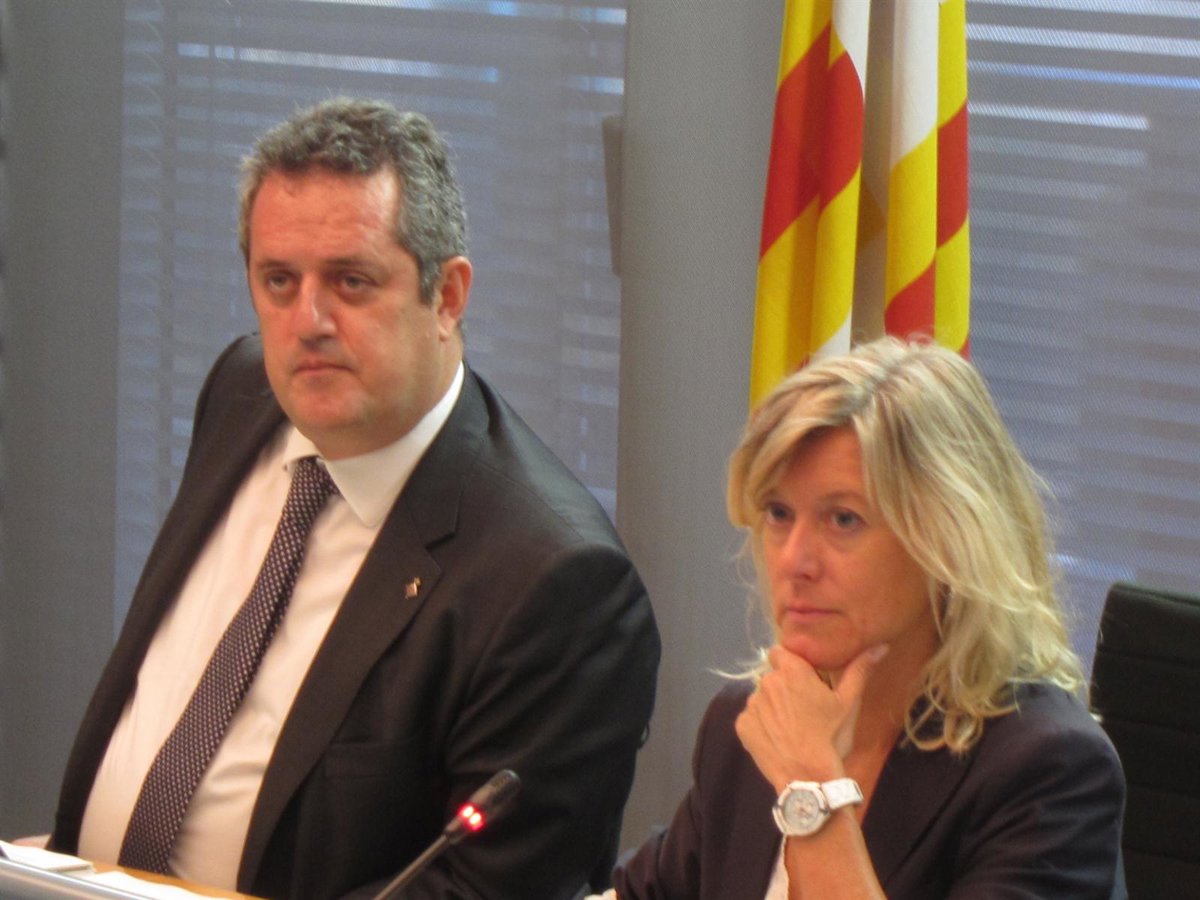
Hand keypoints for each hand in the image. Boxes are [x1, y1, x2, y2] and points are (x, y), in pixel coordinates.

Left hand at [735, 644, 887, 791]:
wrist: (809, 777)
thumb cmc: (832, 737)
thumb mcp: (849, 703)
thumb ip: (860, 670)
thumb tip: (882, 646)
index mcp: (791, 670)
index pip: (779, 652)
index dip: (790, 664)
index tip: (803, 680)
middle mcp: (766, 682)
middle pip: (772, 677)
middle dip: (784, 688)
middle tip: (803, 710)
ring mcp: (751, 704)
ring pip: (761, 699)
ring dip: (772, 707)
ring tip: (791, 729)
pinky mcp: (741, 726)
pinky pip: (751, 719)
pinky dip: (760, 727)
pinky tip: (777, 741)